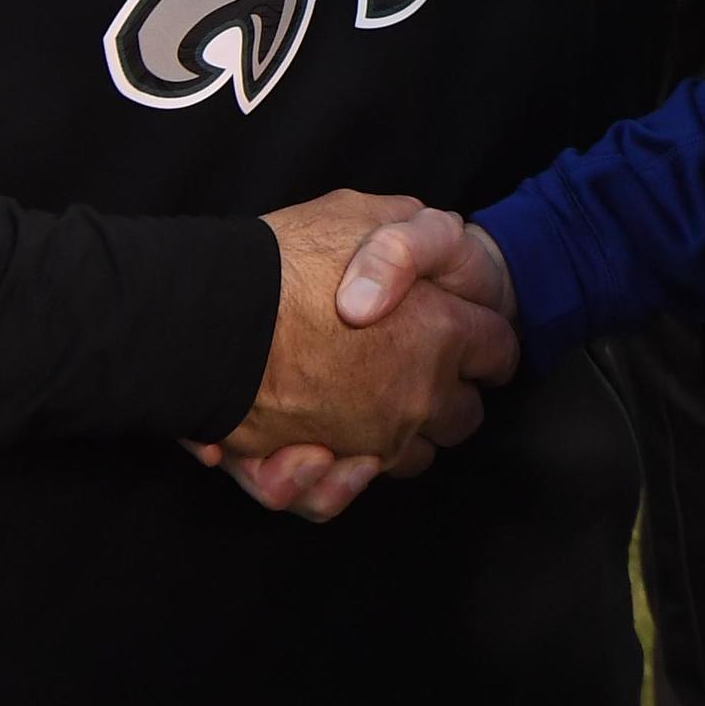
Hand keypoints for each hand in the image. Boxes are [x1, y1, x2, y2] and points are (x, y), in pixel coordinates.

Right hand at [190, 192, 514, 520]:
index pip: (498, 350)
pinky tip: (329, 453)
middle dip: (450, 396)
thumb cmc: (283, 262)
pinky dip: (342, 480)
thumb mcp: (357, 214)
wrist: (206, 315)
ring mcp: (371, 437)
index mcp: (442, 331)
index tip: (474, 340)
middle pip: (464, 415)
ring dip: (398, 438)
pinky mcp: (322, 468)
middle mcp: (418, 395)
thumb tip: (422, 244)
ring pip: (412, 457)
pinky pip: (348, 491)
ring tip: (367, 404)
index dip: (486, 341)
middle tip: (420, 371)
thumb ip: (405, 232)